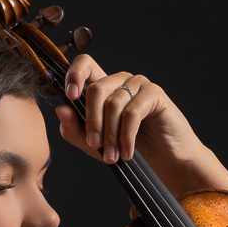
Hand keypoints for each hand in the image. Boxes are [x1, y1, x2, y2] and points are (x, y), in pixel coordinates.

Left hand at [52, 53, 203, 170]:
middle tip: (94, 145)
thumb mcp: (95, 145)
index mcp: (103, 88)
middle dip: (92, 120)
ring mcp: (138, 85)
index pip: (85, 65)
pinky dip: (127, 135)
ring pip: (113, 103)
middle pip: (96, 88)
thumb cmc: (129, 150)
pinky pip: (132, 112)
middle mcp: (120, 82)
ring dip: (110, 134)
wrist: (166, 162)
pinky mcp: (154, 94)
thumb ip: (75, 130)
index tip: (70, 96)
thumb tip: (61, 110)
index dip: (74, 74)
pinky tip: (127, 153)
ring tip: (112, 157)